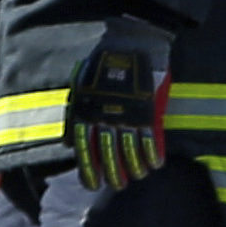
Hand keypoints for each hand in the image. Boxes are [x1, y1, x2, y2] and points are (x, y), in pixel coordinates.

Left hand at [69, 12, 174, 190]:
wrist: (129, 41)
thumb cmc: (102, 64)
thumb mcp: (81, 87)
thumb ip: (77, 116)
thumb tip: (69, 143)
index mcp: (87, 111)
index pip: (85, 148)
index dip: (89, 169)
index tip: (93, 184)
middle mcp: (105, 115)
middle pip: (108, 152)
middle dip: (113, 172)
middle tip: (117, 184)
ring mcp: (128, 114)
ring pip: (130, 149)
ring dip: (134, 167)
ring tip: (137, 176)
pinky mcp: (148, 109)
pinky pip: (150, 138)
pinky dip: (153, 153)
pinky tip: (156, 164)